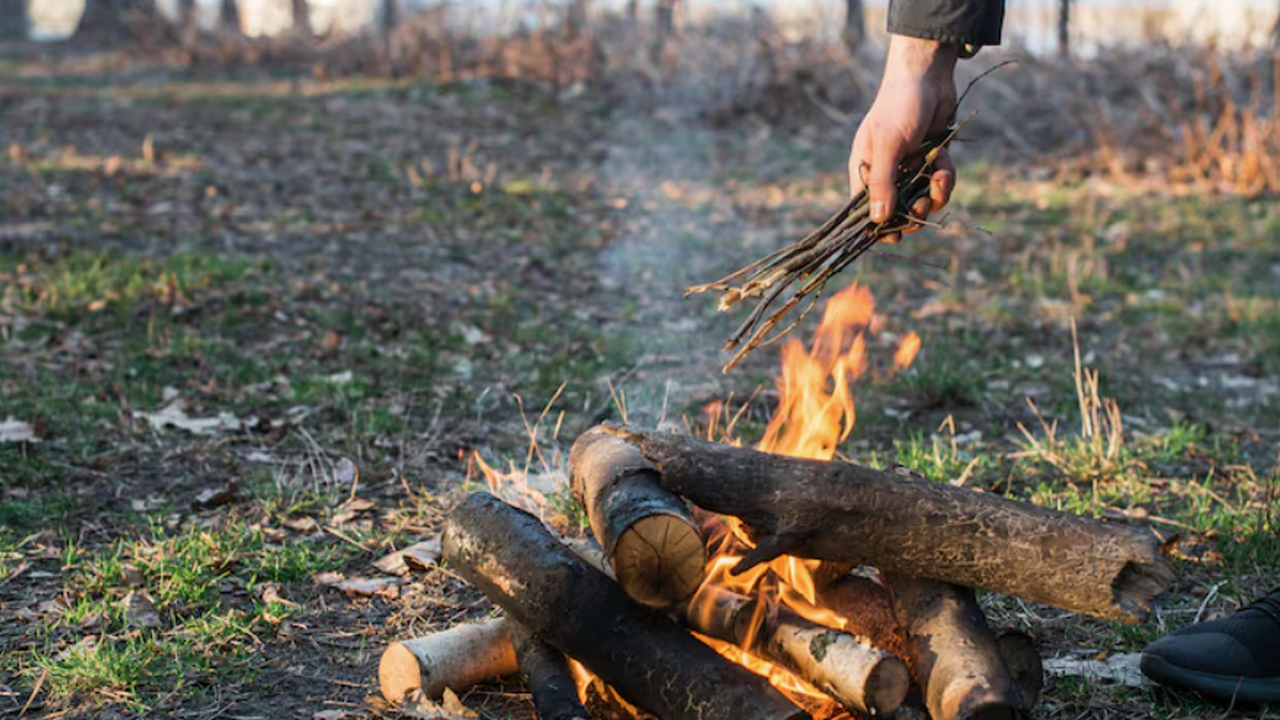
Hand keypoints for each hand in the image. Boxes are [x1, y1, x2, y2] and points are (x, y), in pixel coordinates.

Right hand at [849, 35, 959, 243]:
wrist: (929, 76)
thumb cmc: (900, 106)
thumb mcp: (889, 145)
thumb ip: (884, 183)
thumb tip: (877, 221)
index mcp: (865, 170)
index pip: (866, 209)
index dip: (879, 227)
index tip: (895, 236)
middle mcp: (886, 172)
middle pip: (898, 211)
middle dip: (914, 211)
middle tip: (923, 205)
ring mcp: (909, 168)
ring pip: (923, 200)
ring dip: (935, 194)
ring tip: (940, 175)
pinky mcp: (930, 160)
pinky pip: (939, 184)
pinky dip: (945, 176)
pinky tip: (944, 160)